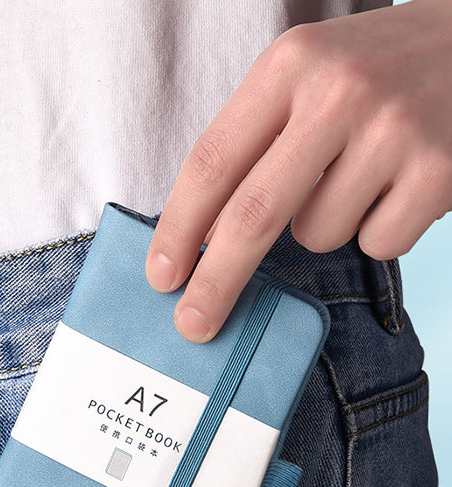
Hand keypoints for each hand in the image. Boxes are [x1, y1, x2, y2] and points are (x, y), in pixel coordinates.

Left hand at [145, 0, 451, 342]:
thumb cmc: (369, 73)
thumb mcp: (301, 80)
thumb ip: (251, 145)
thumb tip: (204, 237)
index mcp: (288, 66)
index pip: (211, 163)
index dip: (178, 228)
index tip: (161, 276)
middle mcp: (338, 93)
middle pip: (254, 215)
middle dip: (215, 281)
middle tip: (193, 323)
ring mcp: (394, 131)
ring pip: (318, 235)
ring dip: (324, 224)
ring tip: (357, 175)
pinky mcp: (441, 171)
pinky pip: (376, 244)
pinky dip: (375, 229)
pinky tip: (396, 186)